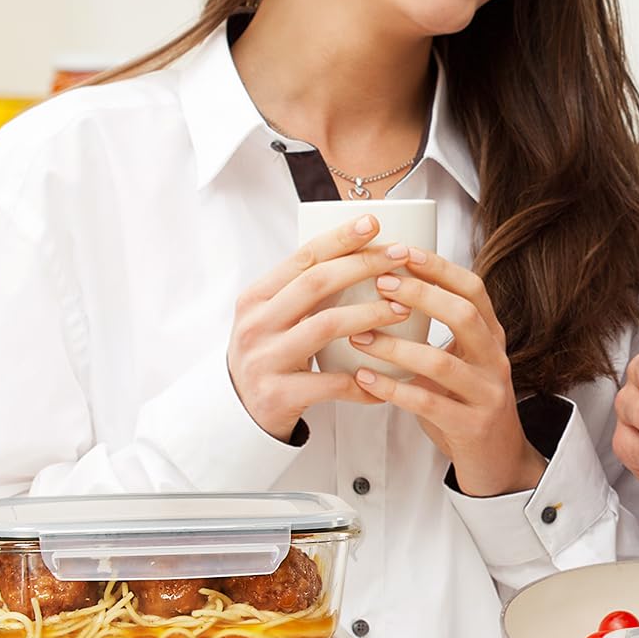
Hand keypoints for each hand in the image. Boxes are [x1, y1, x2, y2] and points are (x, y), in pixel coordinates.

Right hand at [227, 212, 412, 437]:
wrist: (236, 413)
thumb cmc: (268, 356)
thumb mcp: (272, 318)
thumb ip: (302, 292)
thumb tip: (358, 253)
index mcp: (256, 297)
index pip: (302, 258)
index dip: (340, 239)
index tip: (374, 224)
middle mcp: (256, 324)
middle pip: (316, 284)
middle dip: (362, 266)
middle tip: (399, 257)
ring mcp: (265, 359)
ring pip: (325, 326)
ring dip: (370, 314)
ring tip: (403, 309)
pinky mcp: (279, 394)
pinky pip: (332, 384)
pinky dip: (364, 382)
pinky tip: (388, 379)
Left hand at [345, 245, 542, 496]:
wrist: (498, 461)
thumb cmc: (465, 404)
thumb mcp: (460, 360)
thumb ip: (436, 331)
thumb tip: (382, 289)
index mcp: (491, 337)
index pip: (472, 289)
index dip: (438, 267)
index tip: (402, 250)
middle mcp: (495, 360)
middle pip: (463, 314)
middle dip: (420, 294)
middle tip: (380, 283)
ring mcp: (487, 394)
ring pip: (441, 361)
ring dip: (395, 345)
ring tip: (359, 335)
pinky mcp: (472, 426)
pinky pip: (427, 402)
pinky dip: (391, 389)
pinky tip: (364, 379)